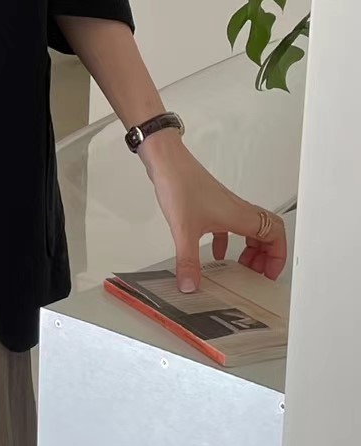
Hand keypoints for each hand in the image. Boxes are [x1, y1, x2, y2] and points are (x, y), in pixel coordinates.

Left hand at [137, 130, 288, 292]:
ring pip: (250, 228)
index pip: (275, 235)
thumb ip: (187, 261)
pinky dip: (228, 241)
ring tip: (242, 265)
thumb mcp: (183, 230)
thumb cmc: (180, 184)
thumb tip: (190, 285)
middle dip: (268, 254)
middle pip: (268, 232)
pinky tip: (214, 252)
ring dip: (251, 247)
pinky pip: (229, 226)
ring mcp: (226, 206)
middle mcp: (238, 210)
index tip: (270, 273)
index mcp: (241, 216)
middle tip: (258, 272)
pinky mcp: (211, 204)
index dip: (279, 256)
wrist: (166, 160)